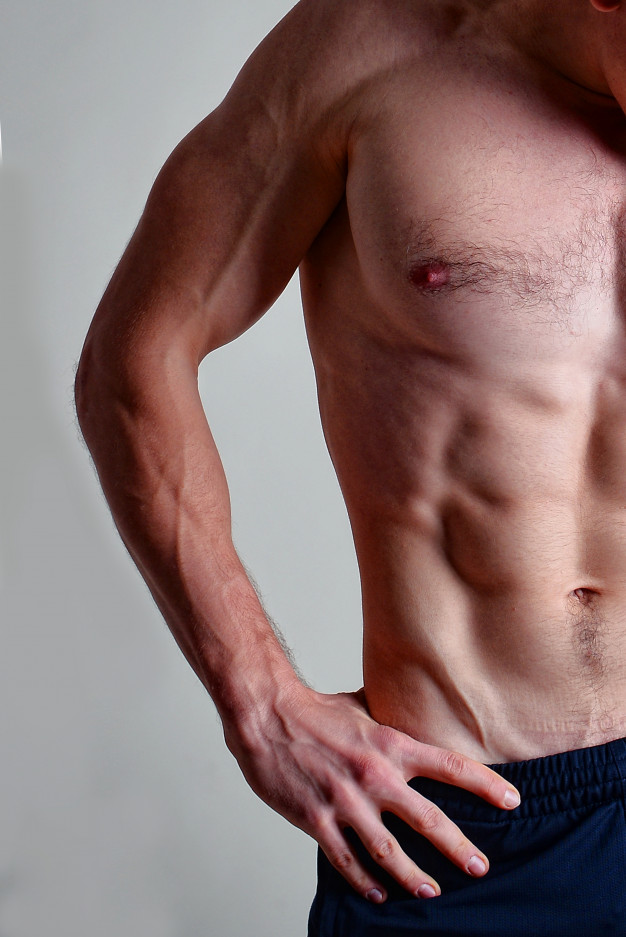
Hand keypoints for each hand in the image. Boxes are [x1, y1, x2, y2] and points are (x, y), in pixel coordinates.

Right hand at [224, 683, 520, 902]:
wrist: (268, 715)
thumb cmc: (316, 710)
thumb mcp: (363, 706)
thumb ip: (392, 716)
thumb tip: (419, 707)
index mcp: (389, 744)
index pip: (449, 766)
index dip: (484, 785)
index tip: (512, 801)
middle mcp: (373, 775)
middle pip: (428, 819)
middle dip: (458, 847)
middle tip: (481, 866)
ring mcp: (344, 800)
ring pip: (388, 850)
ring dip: (413, 875)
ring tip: (432, 890)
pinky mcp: (316, 818)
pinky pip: (346, 859)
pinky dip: (364, 881)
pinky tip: (378, 894)